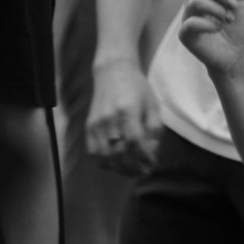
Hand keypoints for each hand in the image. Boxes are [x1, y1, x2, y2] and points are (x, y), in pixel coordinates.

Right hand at [85, 57, 162, 172]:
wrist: (113, 73)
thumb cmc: (137, 89)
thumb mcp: (152, 105)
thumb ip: (154, 130)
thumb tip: (151, 153)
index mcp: (127, 111)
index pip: (135, 143)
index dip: (144, 158)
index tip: (152, 163)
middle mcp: (109, 119)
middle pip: (119, 153)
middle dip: (133, 168)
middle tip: (144, 171)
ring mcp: (96, 124)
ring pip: (105, 157)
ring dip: (120, 168)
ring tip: (132, 170)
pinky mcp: (88, 127)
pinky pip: (93, 152)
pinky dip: (105, 162)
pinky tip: (117, 162)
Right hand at [178, 0, 243, 75]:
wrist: (235, 55)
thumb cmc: (236, 28)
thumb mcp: (243, 2)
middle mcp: (195, 1)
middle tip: (234, 7)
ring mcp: (188, 17)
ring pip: (195, 1)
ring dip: (216, 9)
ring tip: (228, 20)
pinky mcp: (185, 34)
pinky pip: (190, 23)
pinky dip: (209, 24)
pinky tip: (218, 29)